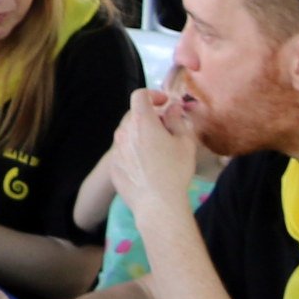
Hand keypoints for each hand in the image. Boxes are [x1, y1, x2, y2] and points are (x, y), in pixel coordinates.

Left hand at [107, 88, 204, 209]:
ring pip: (128, 134)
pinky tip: (149, 166)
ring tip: (159, 150)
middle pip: (134, 115)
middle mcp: (124, 132)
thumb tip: (172, 107)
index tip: (164, 103)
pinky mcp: (113, 166)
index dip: (153, 95)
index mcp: (142, 121)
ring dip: (141, 135)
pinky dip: (135, 152)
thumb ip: (177, 120)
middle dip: (150, 117)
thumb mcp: (184, 142)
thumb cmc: (175, 170)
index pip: (140, 95)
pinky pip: (124, 152)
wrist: (157, 203)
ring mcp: (116, 149)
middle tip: (167, 129)